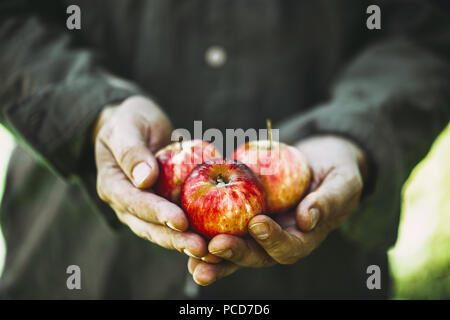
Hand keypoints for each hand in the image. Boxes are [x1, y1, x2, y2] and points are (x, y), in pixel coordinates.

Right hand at [94, 95, 209, 258]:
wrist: (134, 125)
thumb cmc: (129, 121)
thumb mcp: (127, 127)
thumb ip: (132, 152)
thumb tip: (145, 179)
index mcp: (112, 185)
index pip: (135, 203)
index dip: (157, 214)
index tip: (180, 222)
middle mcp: (125, 203)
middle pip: (148, 226)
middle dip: (174, 238)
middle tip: (200, 247)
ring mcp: (142, 208)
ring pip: (161, 230)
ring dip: (183, 242)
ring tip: (208, 250)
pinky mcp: (159, 206)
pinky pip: (174, 221)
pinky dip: (191, 230)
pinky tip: (211, 239)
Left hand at [188, 135, 367, 284]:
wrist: (320, 163)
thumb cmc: (337, 171)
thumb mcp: (343, 181)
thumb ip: (329, 200)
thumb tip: (308, 218)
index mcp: (305, 237)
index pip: (288, 246)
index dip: (273, 239)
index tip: (257, 223)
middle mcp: (279, 241)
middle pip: (256, 255)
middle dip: (235, 253)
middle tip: (212, 247)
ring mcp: (260, 233)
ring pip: (236, 250)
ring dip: (214, 257)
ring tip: (192, 257)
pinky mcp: (244, 220)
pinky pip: (225, 229)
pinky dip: (206, 236)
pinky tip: (185, 237)